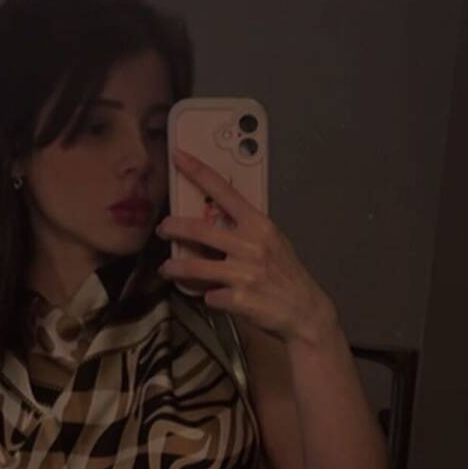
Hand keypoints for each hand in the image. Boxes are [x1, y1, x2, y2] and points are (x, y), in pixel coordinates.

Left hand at [156, 148, 336, 344]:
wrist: (304, 311)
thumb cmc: (286, 275)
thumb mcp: (273, 241)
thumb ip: (248, 228)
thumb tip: (218, 215)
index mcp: (259, 225)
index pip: (224, 191)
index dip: (198, 171)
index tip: (178, 157)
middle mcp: (250, 245)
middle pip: (199, 229)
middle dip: (173, 228)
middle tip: (162, 229)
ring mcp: (244, 273)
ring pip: (195, 267)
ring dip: (175, 268)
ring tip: (167, 269)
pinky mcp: (238, 300)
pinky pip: (209, 296)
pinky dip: (207, 296)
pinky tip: (213, 297)